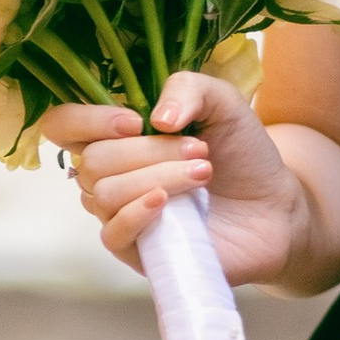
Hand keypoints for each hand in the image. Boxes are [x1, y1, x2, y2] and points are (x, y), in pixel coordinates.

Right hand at [38, 72, 309, 289]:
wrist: (276, 207)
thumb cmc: (241, 154)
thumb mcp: (223, 103)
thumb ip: (188, 88)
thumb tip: (156, 118)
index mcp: (117, 136)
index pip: (62, 125)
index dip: (86, 120)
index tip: (134, 120)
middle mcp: (111, 175)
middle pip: (92, 161)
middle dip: (149, 151)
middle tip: (201, 150)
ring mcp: (121, 215)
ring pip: (104, 194)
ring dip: (159, 177)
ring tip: (204, 173)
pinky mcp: (137, 251)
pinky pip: (112, 233)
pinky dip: (137, 213)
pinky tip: (167, 203)